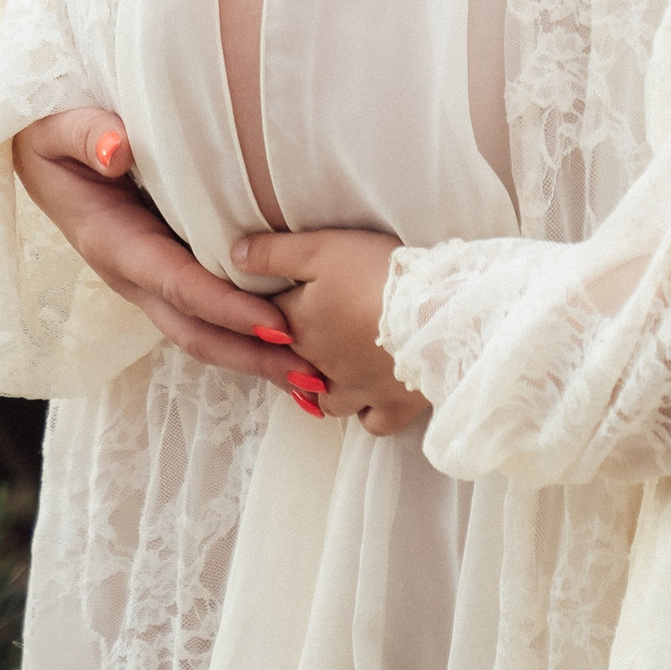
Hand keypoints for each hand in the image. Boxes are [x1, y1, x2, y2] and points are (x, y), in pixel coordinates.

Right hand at [10, 106, 303, 388]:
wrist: (37, 155)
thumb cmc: (53, 138)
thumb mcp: (58, 130)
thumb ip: (87, 135)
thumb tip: (117, 150)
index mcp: (114, 243)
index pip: (178, 284)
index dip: (227, 307)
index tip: (276, 325)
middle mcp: (133, 273)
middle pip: (196, 329)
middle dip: (252, 355)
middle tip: (312, 375)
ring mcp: (149, 279)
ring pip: (204, 331)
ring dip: (255, 356)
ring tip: (313, 377)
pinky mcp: (164, 272)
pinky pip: (206, 313)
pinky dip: (246, 334)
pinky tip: (287, 346)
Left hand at [236, 226, 427, 435]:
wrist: (437, 315)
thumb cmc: (377, 275)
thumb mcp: (322, 249)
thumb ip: (275, 253)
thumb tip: (233, 257)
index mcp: (300, 327)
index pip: (267, 319)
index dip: (268, 307)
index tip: (277, 297)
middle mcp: (320, 366)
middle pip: (293, 362)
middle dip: (294, 350)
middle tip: (308, 330)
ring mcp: (357, 391)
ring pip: (326, 399)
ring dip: (324, 387)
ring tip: (335, 369)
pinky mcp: (392, 405)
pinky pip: (371, 421)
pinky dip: (367, 412)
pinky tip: (371, 397)